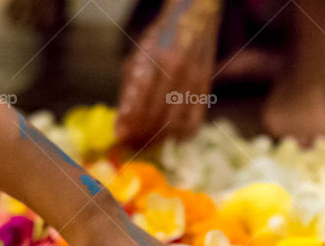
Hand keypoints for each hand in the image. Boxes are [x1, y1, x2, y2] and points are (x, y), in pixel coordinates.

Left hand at [115, 0, 221, 145]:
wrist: (193, 22)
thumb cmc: (159, 43)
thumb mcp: (137, 60)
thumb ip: (128, 96)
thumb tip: (120, 131)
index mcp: (156, 58)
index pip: (140, 99)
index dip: (130, 122)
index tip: (120, 137)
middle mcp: (177, 70)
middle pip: (157, 116)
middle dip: (141, 135)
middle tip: (131, 144)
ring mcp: (194, 81)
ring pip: (174, 124)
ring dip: (157, 139)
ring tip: (145, 141)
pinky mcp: (205, 91)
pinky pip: (193, 124)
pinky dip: (180, 136)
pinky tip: (168, 136)